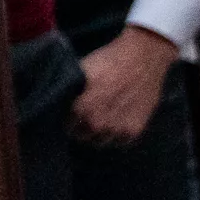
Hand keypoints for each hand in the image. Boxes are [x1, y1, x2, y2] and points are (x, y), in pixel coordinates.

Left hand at [70, 25, 177, 146]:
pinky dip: (117, 135)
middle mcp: (98, 123)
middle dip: (82, 128)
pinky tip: (117, 122)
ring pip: (101, 142)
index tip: (71, 115)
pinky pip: (121, 142)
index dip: (68, 120)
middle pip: (82, 137)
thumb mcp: (81, 71)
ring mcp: (118, 129)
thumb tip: (57, 102)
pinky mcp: (135, 130)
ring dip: (99, 134)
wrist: (143, 56)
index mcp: (81, 109)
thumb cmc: (108, 60)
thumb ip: (69, 92)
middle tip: (86, 117)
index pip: (67, 127)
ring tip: (102, 120)